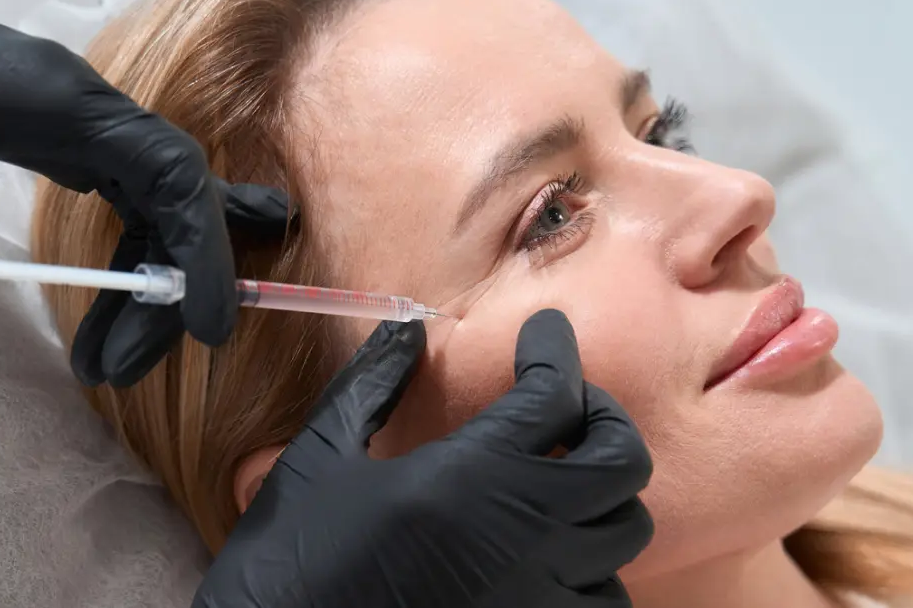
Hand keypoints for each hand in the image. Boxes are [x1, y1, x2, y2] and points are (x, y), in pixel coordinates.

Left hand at [0, 1, 287, 386]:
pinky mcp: (42, 134)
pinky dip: (120, 255)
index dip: (201, 249)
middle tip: (118, 367)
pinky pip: (114, 197)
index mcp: (63, 100)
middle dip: (162, 288)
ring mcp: (65, 120)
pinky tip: (103, 297)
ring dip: (139, 282)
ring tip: (102, 359)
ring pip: (144, 204)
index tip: (203, 325)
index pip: (173, 174)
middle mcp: (81, 108)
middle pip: (169, 199)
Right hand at [195, 309, 653, 607]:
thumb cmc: (287, 564)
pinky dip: (592, 572)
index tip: (545, 334)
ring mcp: (538, 597)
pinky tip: (548, 558)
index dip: (555, 350)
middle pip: (621, 461)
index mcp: (468, 477)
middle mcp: (523, 536)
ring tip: (557, 485)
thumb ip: (372, 386)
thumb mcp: (318, 460)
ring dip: (598, 501)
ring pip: (624, 535)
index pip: (555, 393)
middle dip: (603, 421)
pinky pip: (604, 602)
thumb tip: (410, 331)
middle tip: (566, 409)